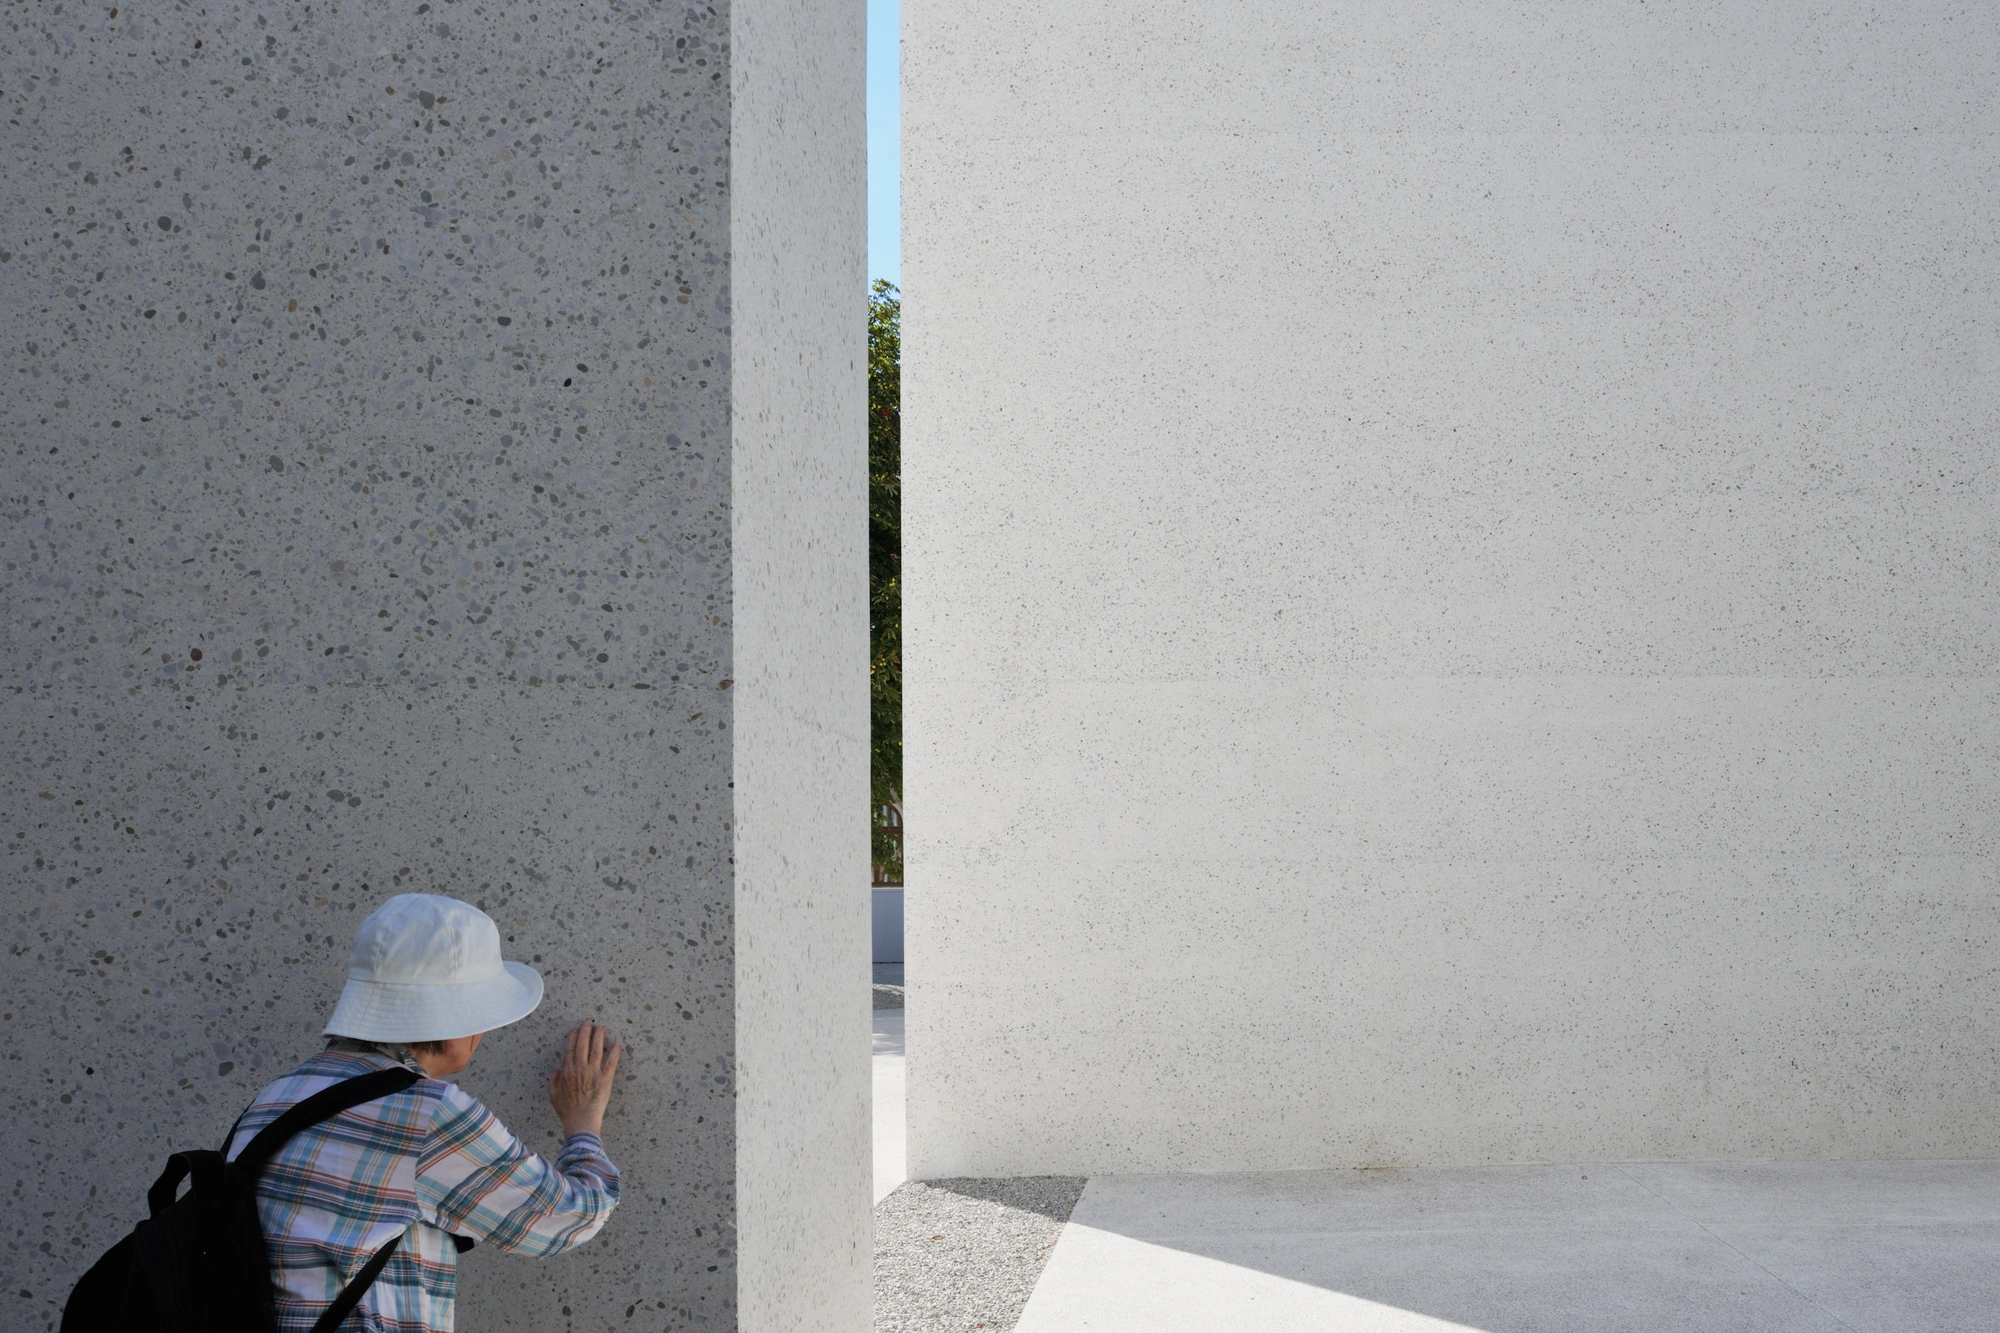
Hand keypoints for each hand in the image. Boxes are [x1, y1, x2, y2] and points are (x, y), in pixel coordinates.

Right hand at [548, 1021, 621, 1137]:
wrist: (581, 1121)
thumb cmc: (567, 1111)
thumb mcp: (553, 1096)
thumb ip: (553, 1081)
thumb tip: (556, 1070)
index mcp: (567, 1072)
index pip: (570, 1049)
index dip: (573, 1037)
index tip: (576, 1029)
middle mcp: (580, 1069)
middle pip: (583, 1045)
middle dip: (586, 1032)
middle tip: (589, 1023)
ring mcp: (593, 1073)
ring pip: (596, 1050)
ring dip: (599, 1037)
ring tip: (601, 1028)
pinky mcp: (605, 1079)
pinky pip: (611, 1063)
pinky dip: (615, 1053)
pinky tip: (617, 1044)